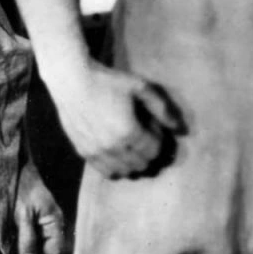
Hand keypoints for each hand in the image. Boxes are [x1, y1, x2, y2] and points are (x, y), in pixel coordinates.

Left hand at [10, 162, 65, 253]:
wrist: (15, 168)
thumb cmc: (22, 187)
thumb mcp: (23, 214)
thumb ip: (27, 238)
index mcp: (55, 222)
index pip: (53, 253)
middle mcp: (52, 225)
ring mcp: (42, 224)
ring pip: (39, 250)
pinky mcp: (32, 222)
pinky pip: (31, 243)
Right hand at [47, 61, 184, 177]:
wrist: (72, 81)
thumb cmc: (108, 81)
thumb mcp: (140, 87)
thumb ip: (162, 108)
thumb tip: (180, 128)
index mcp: (128, 132)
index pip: (153, 152)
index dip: (158, 141)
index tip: (153, 127)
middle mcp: (112, 147)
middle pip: (141, 165)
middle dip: (148, 153)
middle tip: (144, 136)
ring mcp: (96, 152)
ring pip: (123, 172)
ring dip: (133, 163)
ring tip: (131, 145)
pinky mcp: (83, 152)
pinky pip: (104, 172)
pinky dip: (115, 167)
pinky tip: (116, 151)